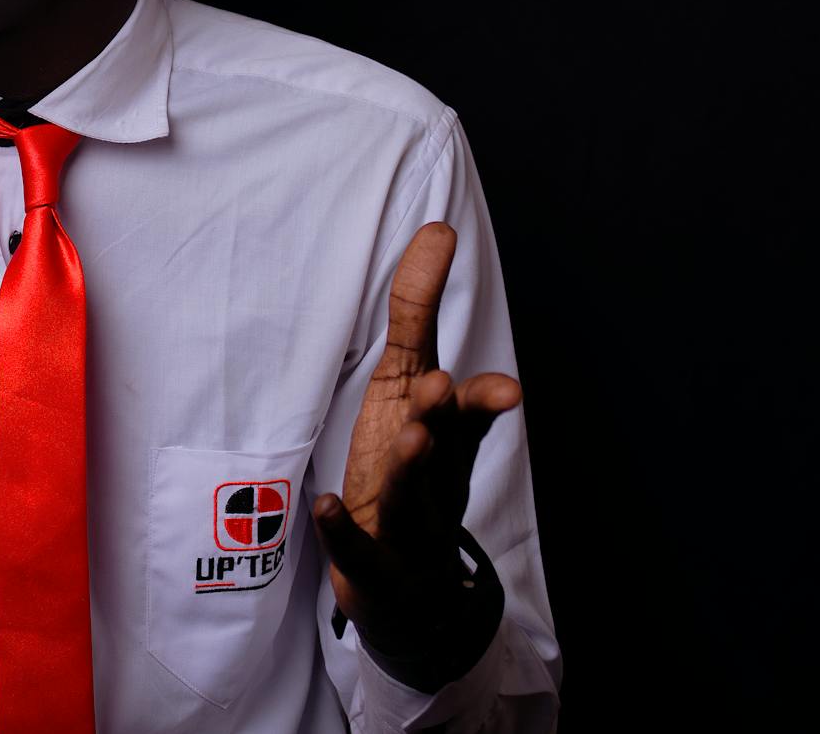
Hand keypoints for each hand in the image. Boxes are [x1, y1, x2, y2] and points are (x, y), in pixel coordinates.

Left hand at [311, 223, 520, 679]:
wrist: (412, 589)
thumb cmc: (412, 474)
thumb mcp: (414, 396)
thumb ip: (420, 321)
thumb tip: (437, 231)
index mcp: (444, 434)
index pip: (461, 400)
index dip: (476, 386)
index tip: (496, 361)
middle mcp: (435, 476)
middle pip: (442, 444)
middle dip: (442, 416)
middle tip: (441, 385)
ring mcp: (408, 524)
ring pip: (410, 496)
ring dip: (409, 466)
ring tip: (409, 435)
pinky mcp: (374, 565)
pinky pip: (357, 548)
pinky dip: (342, 528)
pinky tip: (322, 505)